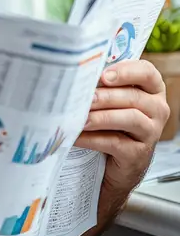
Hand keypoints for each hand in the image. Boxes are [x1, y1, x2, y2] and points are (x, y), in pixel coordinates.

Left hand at [75, 60, 169, 194]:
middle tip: (85, 97)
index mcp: (152, 90)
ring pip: (130, 118)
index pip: (146, 72)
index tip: (104, 75)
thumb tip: (79, 77)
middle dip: (106, 96)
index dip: (126, 71)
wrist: (116, 164)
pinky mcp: (139, 153)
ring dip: (101, 117)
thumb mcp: (112, 103)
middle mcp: (157, 109)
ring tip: (80, 118)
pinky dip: (93, 139)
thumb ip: (104, 87)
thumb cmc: (113, 125)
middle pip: (134, 96)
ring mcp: (151, 132)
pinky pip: (116, 142)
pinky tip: (77, 136)